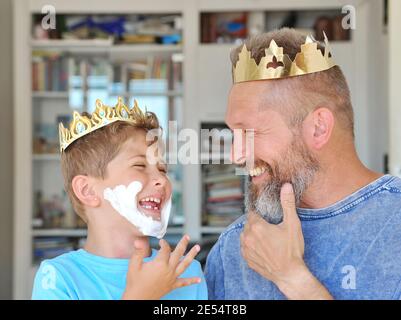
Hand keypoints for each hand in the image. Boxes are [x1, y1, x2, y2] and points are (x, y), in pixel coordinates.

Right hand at [122, 235, 200, 299]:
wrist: (138, 299)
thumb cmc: (135, 282)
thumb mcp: (134, 265)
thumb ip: (138, 252)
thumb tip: (139, 239)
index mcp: (160, 264)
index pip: (165, 249)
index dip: (164, 243)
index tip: (161, 241)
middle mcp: (169, 269)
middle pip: (178, 253)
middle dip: (183, 244)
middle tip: (187, 237)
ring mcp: (172, 278)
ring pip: (185, 264)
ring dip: (192, 255)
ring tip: (198, 247)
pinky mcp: (172, 285)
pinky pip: (184, 282)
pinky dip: (192, 281)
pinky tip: (199, 280)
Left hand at [240, 183, 331, 298]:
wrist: (290, 274)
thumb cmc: (292, 250)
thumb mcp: (292, 224)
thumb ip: (287, 203)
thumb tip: (286, 186)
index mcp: (257, 226)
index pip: (252, 213)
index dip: (260, 214)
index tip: (267, 218)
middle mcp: (248, 237)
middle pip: (249, 224)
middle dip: (257, 225)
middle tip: (270, 229)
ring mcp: (246, 250)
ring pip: (245, 236)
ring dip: (253, 235)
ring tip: (267, 239)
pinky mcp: (247, 260)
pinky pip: (245, 248)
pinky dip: (252, 247)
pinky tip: (263, 249)